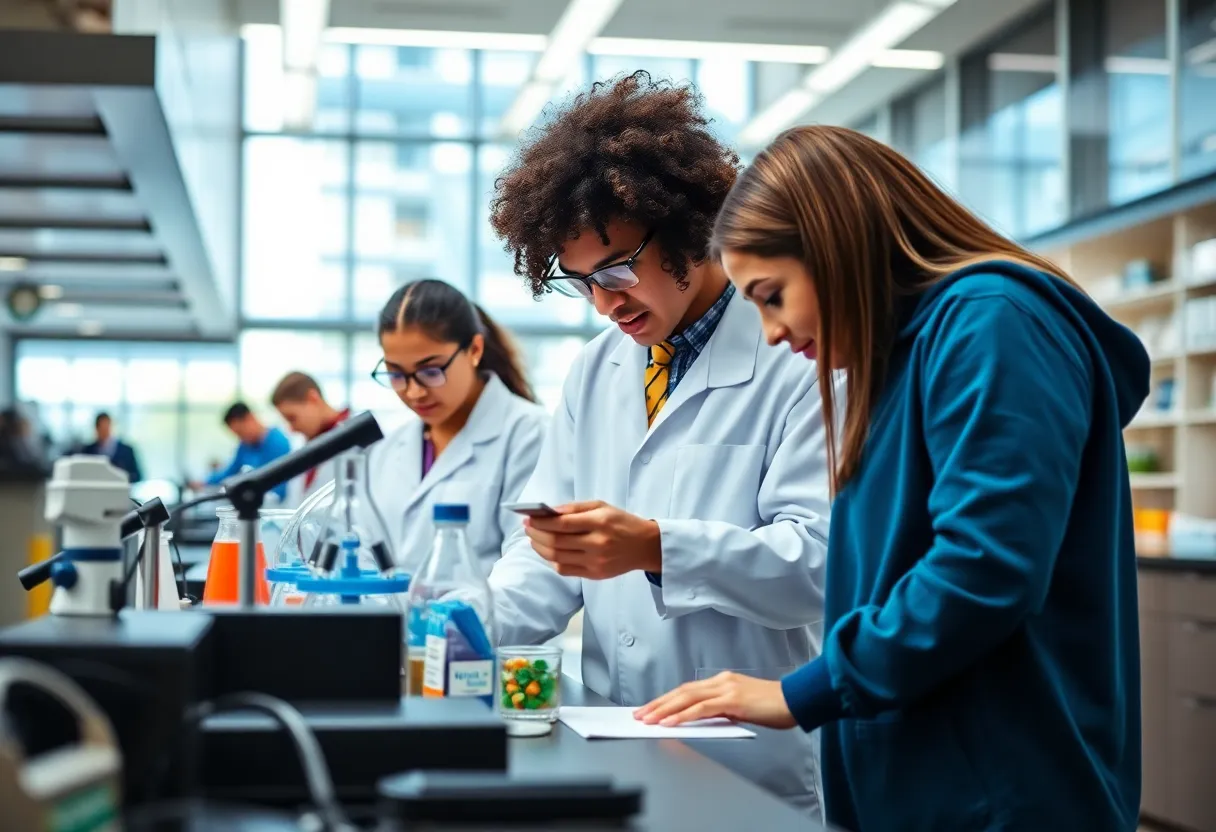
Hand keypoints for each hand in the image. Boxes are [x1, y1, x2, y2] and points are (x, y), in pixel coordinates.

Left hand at [524, 500, 660, 579]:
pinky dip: (552, 561)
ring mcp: (596, 562)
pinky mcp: (595, 575)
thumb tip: (549, 512)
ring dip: (540, 548)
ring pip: (557, 557)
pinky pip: (565, 570)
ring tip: (534, 540)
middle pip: (556, 542)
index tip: (528, 519)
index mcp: (599, 522)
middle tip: (527, 528)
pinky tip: (548, 552)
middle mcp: (597, 543)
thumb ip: (574, 508)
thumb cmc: (621, 522)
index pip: (562, 524)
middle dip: (536, 534)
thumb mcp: (602, 506)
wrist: (645, 546)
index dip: (541, 522)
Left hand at [633, 672, 797, 729]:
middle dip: (658, 703)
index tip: (651, 709)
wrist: (797, 701)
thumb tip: (701, 721)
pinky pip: (702, 708)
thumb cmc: (774, 707)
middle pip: (682, 691)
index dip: (667, 699)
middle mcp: (722, 681)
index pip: (688, 689)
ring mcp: (727, 688)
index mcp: (723, 681)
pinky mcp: (733, 700)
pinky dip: (683, 715)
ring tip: (648, 720)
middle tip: (640, 714)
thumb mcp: (742, 708)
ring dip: (665, 710)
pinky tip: (671, 723)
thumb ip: (722, 711)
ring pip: (687, 698)